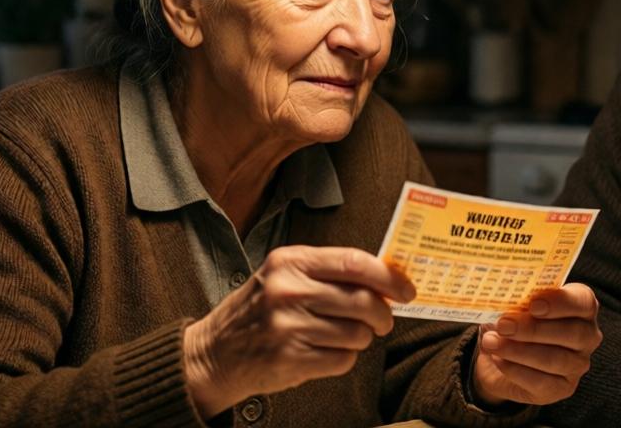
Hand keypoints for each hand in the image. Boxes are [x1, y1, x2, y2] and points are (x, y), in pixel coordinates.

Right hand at [182, 245, 415, 416]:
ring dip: (360, 338)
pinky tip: (324, 351)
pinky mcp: (290, 359)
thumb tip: (387, 278)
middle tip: (382, 320)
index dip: (389, 277)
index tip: (406, 289)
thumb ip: (330, 272)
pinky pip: (343, 359)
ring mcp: (288, 326)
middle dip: (382, 315)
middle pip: (363, 301)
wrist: (214, 352)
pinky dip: (343, 358)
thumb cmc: (258, 310)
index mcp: (290, 261)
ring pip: (357, 334)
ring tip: (341, 335)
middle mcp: (288, 291)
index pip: (355, 263)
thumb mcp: (285, 276)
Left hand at [471, 283, 601, 405]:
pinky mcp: (561, 389)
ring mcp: (577, 365)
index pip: (584, 302)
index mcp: (582, 308)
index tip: (533, 304)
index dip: (561, 302)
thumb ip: (519, 300)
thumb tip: (505, 299)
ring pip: (555, 360)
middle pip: (572, 333)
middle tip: (503, 325)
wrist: (502, 357)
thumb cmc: (516, 321)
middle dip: (534, 329)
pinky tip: (497, 358)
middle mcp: (587, 336)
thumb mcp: (517, 306)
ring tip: (491, 342)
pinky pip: (541, 382)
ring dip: (518, 351)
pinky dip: (514, 369)